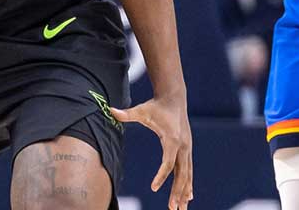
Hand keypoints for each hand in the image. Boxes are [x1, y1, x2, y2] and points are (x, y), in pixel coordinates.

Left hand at [110, 95, 192, 209]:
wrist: (174, 99)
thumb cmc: (156, 106)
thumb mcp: (141, 110)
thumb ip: (127, 114)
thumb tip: (110, 110)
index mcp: (173, 140)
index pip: (168, 163)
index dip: (161, 176)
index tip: (153, 188)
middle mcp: (183, 147)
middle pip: (182, 174)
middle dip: (178, 192)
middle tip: (173, 208)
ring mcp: (187, 150)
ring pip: (187, 175)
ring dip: (184, 192)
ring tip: (181, 209)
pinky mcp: (187, 150)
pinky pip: (189, 171)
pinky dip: (188, 184)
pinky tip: (189, 197)